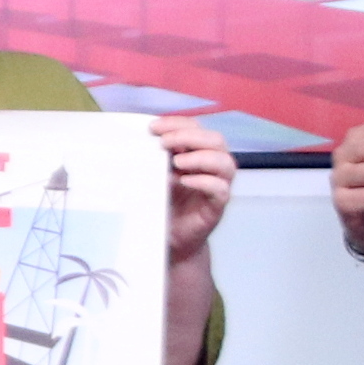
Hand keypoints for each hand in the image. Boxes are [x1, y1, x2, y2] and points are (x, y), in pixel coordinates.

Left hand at [152, 115, 236, 260]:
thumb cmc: (164, 205)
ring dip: (200, 157)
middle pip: (216, 140)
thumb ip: (154, 159)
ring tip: (176, 162)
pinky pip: (221, 189)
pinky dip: (204, 182)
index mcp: (198, 154)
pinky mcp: (217, 207)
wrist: (170, 240)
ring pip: (225, 163)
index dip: (178, 123)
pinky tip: (185, 181)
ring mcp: (217, 186)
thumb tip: (138, 142)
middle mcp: (212, 167)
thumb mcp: (156, 177)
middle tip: (164, 143)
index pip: (196, 128)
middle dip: (190, 136)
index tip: (154, 128)